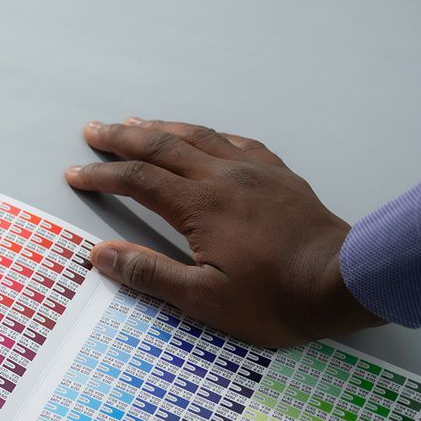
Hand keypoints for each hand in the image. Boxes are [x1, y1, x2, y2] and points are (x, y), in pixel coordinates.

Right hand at [65, 118, 381, 346]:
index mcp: (199, 205)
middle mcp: (223, 177)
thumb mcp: (203, 298)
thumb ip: (150, 273)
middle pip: (163, 146)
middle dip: (123, 138)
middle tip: (93, 130)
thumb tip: (100, 254)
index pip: (138, 181)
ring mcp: (255, 172)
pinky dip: (209, 135)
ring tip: (136, 122)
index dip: (103, 175)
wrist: (344, 282)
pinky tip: (204, 137)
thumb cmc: (272, 298)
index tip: (75, 174)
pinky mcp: (279, 177)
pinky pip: (237, 143)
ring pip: (199, 136)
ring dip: (162, 127)